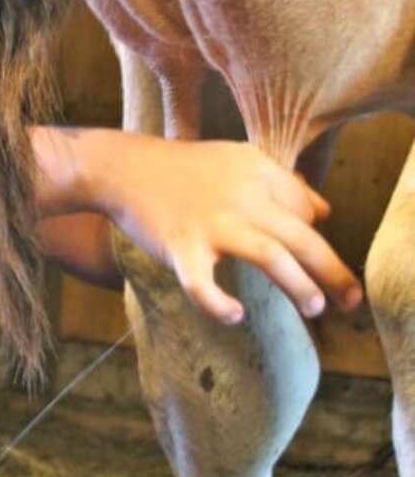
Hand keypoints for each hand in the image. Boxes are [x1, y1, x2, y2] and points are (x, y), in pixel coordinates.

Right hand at [104, 134, 362, 324]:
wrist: (124, 168)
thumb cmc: (182, 169)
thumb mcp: (238, 160)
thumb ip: (283, 183)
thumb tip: (325, 212)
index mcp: (258, 171)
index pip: (306, 212)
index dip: (316, 240)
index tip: (318, 265)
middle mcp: (242, 196)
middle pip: (302, 236)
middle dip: (333, 271)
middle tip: (351, 300)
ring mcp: (211, 224)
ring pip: (271, 257)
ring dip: (299, 286)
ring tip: (314, 308)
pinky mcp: (181, 248)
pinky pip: (203, 284)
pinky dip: (219, 304)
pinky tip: (235, 316)